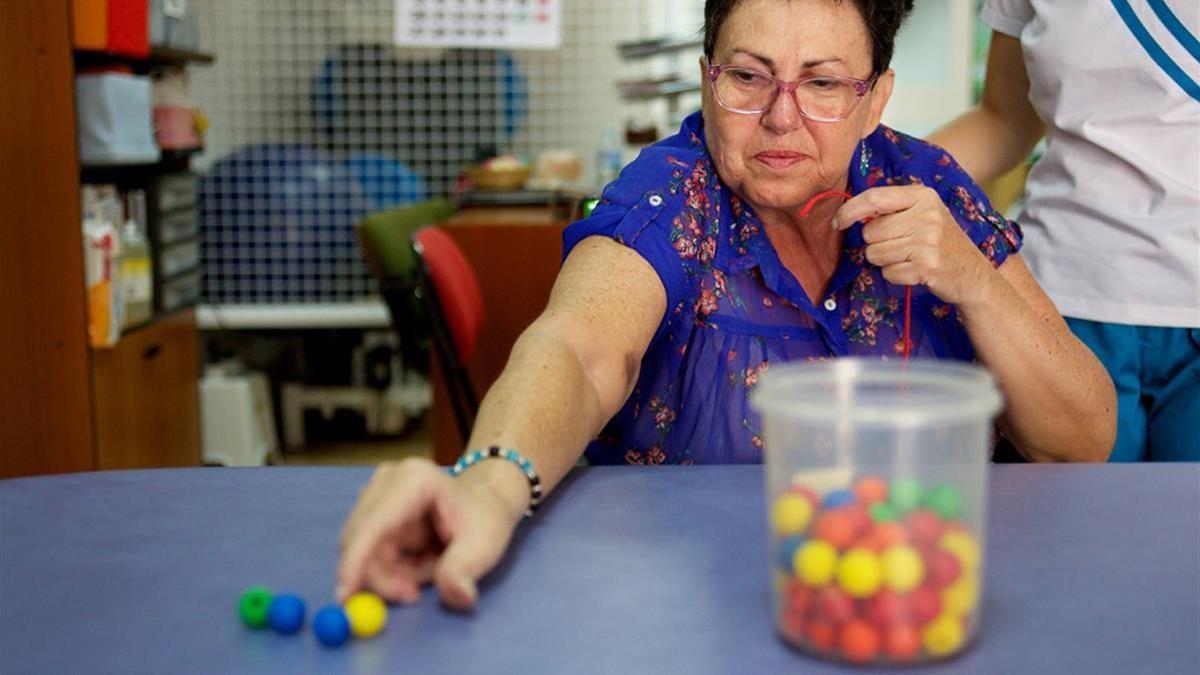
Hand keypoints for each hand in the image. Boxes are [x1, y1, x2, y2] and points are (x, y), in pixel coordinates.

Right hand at [337, 457, 524, 610]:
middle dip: (383, 576)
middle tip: (413, 594)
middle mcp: (387, 481)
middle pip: (360, 540)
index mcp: (415, 481)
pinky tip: (419, 561)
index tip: (345, 596)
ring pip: (364, 551)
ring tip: (429, 569)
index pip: (373, 524)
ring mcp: (376, 493)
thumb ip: (463, 571)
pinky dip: (391, 567)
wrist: (486, 502)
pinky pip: (370, 551)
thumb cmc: (484, 519)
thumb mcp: (483, 546)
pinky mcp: (373, 509)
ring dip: (391, 573)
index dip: (355, 560)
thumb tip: (458, 596)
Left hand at [831, 186, 994, 307]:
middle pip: (870, 232)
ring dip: (885, 261)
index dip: (849, 210)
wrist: (973, 274)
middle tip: (901, 246)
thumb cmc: (940, 242)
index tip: (838, 223)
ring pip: (875, 254)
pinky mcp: (926, 267)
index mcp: (923, 196)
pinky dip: (896, 276)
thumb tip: (848, 215)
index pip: (874, 198)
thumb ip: (892, 209)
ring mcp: (927, 241)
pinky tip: (915, 271)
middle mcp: (926, 215)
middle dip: (875, 244)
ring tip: (909, 258)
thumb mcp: (923, 214)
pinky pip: (887, 272)